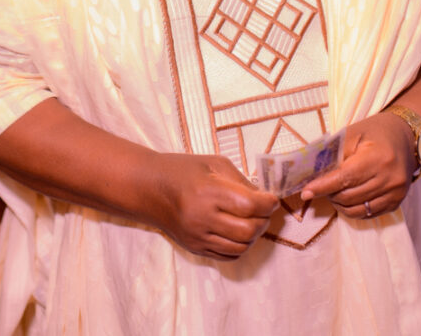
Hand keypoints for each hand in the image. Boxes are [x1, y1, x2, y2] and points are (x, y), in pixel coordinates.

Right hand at [145, 154, 277, 260]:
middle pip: (249, 230)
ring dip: (254, 235)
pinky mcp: (195, 248)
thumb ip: (242, 182)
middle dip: (265, 220)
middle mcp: (202, 218)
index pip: (250, 206)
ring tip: (253, 221)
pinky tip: (239, 233)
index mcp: (208, 192)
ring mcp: (197, 237)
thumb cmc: (182, 170)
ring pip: (241, 247)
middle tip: (265, 210)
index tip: (272, 199)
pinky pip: (228, 256)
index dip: (269, 204)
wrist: (148, 188)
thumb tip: (264, 199)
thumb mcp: (214, 164)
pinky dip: (240, 246)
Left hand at [301, 113, 416, 218]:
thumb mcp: (352, 134)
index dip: (323, 187)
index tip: (306, 192)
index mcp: (378, 158)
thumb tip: (312, 175)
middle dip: (329, 194)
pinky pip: (368, 214)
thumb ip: (333, 154)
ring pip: (357, 209)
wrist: (405, 137)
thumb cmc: (375, 132)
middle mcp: (390, 178)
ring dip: (339, 203)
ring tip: (334, 191)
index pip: (345, 178)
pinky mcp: (396, 202)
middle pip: (349, 196)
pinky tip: (347, 197)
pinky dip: (353, 208)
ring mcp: (395, 193)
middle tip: (320, 186)